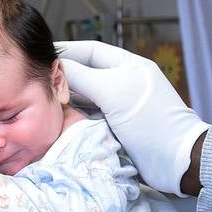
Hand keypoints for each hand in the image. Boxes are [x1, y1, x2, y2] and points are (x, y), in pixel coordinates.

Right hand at [56, 41, 210, 195]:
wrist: (175, 160)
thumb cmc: (150, 120)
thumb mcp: (114, 91)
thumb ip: (82, 76)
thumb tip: (56, 66)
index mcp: (127, 66)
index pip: (91, 51)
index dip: (67, 51)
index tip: (41, 56)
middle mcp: (122, 84)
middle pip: (85, 75)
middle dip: (63, 77)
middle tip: (36, 82)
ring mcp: (118, 108)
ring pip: (84, 99)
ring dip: (66, 100)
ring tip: (43, 101)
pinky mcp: (114, 130)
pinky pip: (87, 119)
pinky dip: (73, 118)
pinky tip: (57, 119)